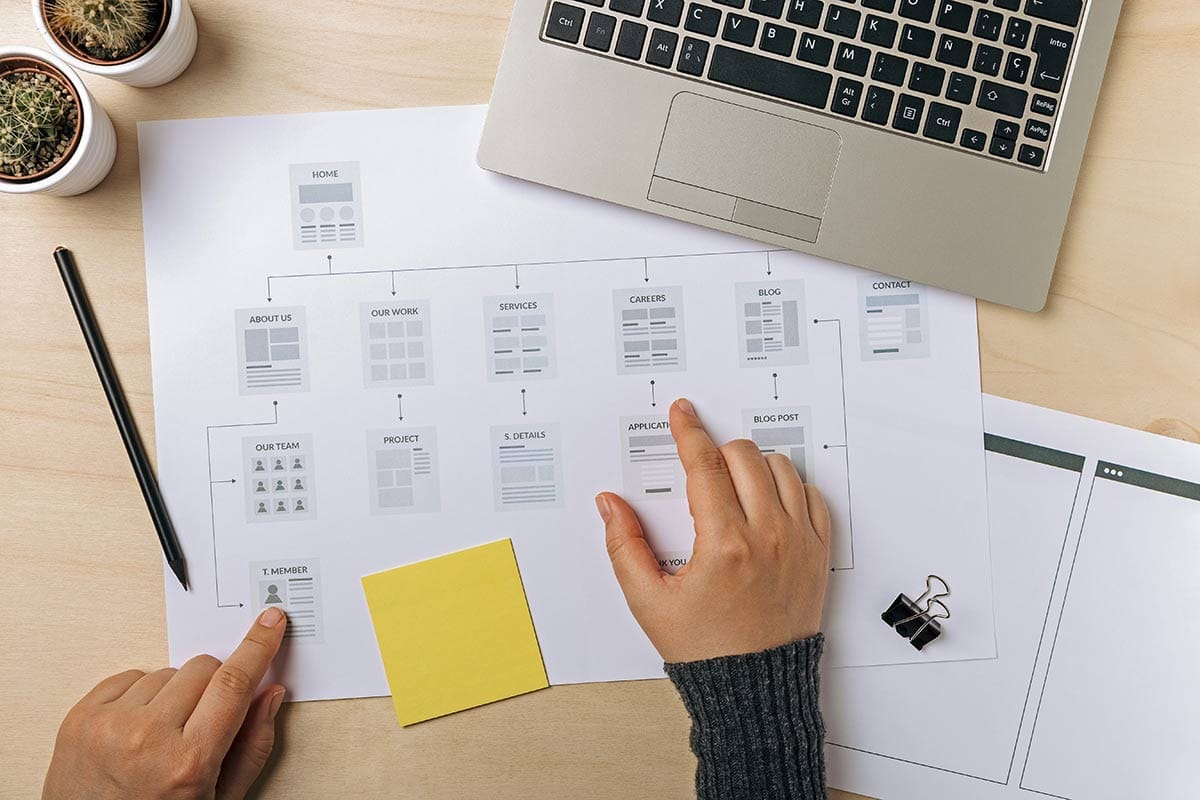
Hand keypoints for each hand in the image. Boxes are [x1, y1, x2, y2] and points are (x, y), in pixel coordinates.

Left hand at [43, 608, 288, 799]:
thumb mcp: (221, 798)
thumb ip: (253, 744)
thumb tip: (270, 692)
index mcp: (189, 762)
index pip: (234, 684)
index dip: (257, 647)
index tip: (270, 624)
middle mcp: (147, 739)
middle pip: (203, 669)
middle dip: (212, 686)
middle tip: (201, 721)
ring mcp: (110, 726)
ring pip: (167, 671)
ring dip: (173, 695)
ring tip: (161, 735)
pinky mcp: (81, 719)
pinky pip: (129, 677)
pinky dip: (139, 696)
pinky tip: (137, 728)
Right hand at [597, 398, 831, 662]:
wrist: (755, 688)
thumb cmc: (705, 650)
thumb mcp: (649, 601)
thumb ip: (625, 546)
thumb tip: (611, 504)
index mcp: (725, 544)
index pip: (704, 464)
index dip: (688, 431)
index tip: (682, 413)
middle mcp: (767, 536)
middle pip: (744, 456)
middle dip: (716, 451)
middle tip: (700, 468)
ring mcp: (798, 542)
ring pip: (780, 468)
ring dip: (752, 466)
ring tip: (732, 487)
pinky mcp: (817, 553)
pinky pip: (811, 495)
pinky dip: (789, 488)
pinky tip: (766, 504)